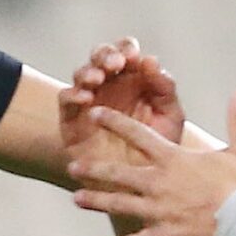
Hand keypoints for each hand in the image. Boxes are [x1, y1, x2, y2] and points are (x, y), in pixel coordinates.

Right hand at [59, 36, 186, 161]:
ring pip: (81, 73)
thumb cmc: (158, 148)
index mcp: (134, 80)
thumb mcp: (169, 117)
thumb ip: (164, 89)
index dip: (127, 49)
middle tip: (116, 63)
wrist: (140, 186)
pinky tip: (86, 98)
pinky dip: (73, 94)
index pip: (126, 53)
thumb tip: (151, 60)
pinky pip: (66, 98)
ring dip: (89, 71)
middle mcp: (110, 86)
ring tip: (98, 79)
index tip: (135, 58)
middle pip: (100, 57)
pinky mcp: (72, 119)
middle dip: (106, 55)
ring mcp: (89, 101)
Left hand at [68, 89, 235, 235]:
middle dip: (93, 168)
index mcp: (173, 160)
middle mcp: (159, 184)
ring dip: (95, 202)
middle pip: (117, 173)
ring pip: (118, 205)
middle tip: (72, 165)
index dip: (114, 122)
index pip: (137, 135)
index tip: (94, 114)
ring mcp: (158, 212)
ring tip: (75, 199)